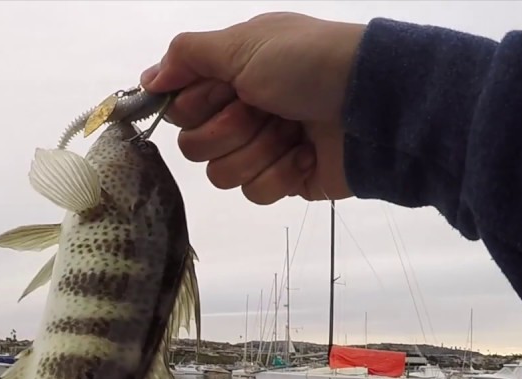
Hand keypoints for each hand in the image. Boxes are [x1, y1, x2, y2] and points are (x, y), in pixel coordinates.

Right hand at [140, 12, 366, 204]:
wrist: (373, 103)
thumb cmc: (309, 63)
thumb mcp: (244, 44)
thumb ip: (187, 56)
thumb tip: (148, 78)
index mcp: (231, 75)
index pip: (179, 108)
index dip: (196, 105)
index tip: (223, 91)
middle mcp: (242, 110)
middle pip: (194, 147)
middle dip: (229, 129)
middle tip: (263, 109)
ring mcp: (263, 147)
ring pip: (222, 175)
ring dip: (258, 150)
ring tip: (292, 131)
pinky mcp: (285, 179)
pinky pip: (255, 192)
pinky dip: (281, 172)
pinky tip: (305, 153)